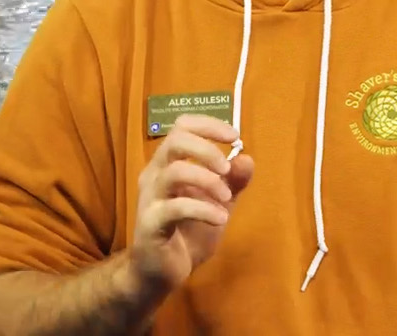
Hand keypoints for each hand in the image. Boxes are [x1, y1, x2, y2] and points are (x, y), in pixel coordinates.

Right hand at [126, 114, 254, 293]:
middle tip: (227, 169)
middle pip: (175, 141)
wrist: (162, 272)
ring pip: (174, 172)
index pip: (181, 127)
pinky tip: (220, 219)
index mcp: (169, 164)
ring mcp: (149, 199)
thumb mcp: (221, 203)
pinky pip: (175, 208)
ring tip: (227, 199)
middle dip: (207, 149)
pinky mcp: (150, 224)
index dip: (208, 125)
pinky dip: (204, 210)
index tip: (234, 137)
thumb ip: (235, 181)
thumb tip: (246, 157)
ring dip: (208, 181)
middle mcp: (155, 175)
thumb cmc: (189, 231)